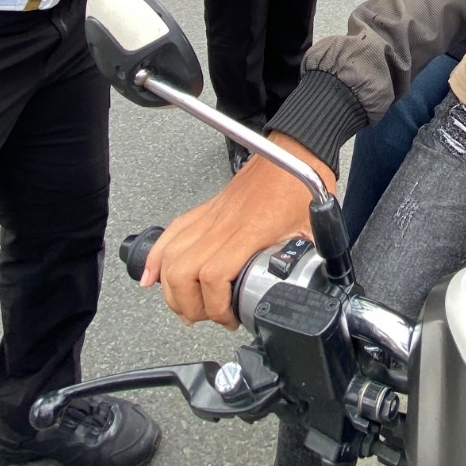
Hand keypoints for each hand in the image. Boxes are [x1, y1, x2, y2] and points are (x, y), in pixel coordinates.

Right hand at [142, 134, 335, 327]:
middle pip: (182, 270)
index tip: (229, 317)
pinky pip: (173, 231)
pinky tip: (152, 275)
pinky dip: (157, 256)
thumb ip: (309, 259)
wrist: (294, 149)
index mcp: (250, 230)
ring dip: (169, 288)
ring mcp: (211, 216)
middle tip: (205, 316)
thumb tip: (313, 283)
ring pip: (171, 254)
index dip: (215, 305)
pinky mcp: (206, 210)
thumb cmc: (301, 183)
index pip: (214, 274)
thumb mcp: (312, 228)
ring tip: (184, 305)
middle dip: (187, 304)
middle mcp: (224, 223)